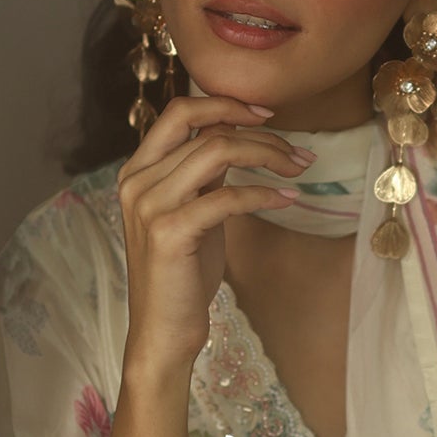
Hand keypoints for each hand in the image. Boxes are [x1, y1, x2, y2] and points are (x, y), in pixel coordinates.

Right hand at [116, 95, 314, 377]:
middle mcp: (137, 181)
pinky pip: (226, 196)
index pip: (180, 112)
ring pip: (218, 152)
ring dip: (268, 156)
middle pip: (207, 130)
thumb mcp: (191, 213)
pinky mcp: (169, 232)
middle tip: (298, 152)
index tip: (268, 114)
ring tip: (300, 170)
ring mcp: (149, 205)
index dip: (226, 103)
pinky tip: (287, 198)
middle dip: (261, 134)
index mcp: (137, 170)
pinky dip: (263, 193)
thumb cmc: (182, 275)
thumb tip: (239, 138)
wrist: (163, 332)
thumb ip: (203, 175)